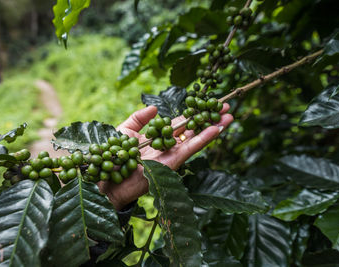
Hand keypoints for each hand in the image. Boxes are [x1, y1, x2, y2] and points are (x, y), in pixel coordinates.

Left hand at [98, 104, 233, 209]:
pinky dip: (205, 138)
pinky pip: (192, 149)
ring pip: (197, 138)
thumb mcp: (125, 130)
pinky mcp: (173, 163)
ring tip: (230, 114)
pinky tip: (217, 128)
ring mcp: (173, 154)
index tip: (207, 102)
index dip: (193, 112)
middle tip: (226, 105)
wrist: (108, 178)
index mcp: (159, 137)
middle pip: (193, 129)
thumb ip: (139, 118)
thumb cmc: (113, 154)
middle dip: (209, 117)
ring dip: (214, 126)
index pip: (180, 123)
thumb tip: (155, 108)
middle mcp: (169, 146)